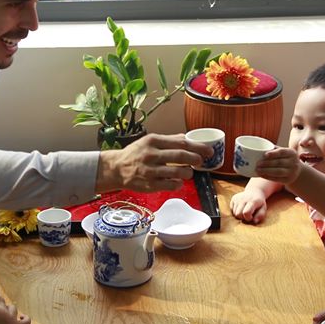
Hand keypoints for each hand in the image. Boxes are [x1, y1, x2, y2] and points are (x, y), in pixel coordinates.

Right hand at [96, 133, 210, 192]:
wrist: (116, 168)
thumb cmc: (135, 154)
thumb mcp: (149, 141)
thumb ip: (169, 140)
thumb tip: (188, 138)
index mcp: (153, 141)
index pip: (180, 143)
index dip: (197, 147)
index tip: (208, 151)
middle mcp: (150, 155)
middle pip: (180, 156)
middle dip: (195, 159)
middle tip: (201, 162)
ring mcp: (149, 171)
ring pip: (176, 172)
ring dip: (187, 173)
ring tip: (189, 172)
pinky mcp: (148, 185)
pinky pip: (170, 185)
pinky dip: (178, 184)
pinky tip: (178, 182)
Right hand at [229, 189, 267, 223]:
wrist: (254, 191)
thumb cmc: (259, 203)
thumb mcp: (263, 209)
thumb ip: (260, 216)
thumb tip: (254, 221)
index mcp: (252, 201)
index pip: (246, 213)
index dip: (248, 218)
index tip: (252, 217)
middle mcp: (243, 199)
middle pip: (238, 214)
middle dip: (242, 217)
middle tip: (247, 215)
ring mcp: (237, 198)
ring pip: (234, 213)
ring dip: (239, 215)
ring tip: (244, 211)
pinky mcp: (233, 198)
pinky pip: (231, 210)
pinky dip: (236, 211)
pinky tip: (241, 208)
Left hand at [254, 148, 302, 184]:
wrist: (297, 170)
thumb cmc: (285, 158)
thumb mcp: (283, 152)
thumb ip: (274, 149)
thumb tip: (259, 148)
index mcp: (291, 153)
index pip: (282, 152)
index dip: (273, 153)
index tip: (264, 155)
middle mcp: (293, 162)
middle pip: (279, 162)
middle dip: (267, 163)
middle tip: (257, 164)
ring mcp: (292, 172)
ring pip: (278, 172)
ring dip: (266, 171)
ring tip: (258, 170)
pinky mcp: (288, 180)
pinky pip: (277, 179)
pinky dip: (268, 177)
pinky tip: (261, 175)